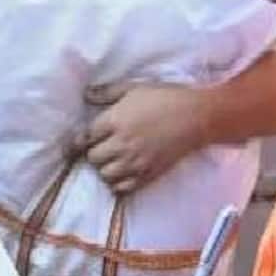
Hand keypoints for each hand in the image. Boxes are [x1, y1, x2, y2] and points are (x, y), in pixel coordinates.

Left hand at [79, 82, 211, 193]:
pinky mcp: (149, 173)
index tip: (78, 142)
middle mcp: (122, 144)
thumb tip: (86, 95)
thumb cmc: (165, 97)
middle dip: (93, 153)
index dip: (78, 141)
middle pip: (93, 158)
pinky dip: (118, 183)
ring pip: (105, 175)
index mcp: (115, 121)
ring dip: (104, 168)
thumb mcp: (133, 88)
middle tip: (101, 147)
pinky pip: (124, 188)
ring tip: (112, 161)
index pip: (85, 138)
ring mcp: (136, 161)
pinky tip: (123, 174)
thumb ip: (106, 93)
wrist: (197, 116)